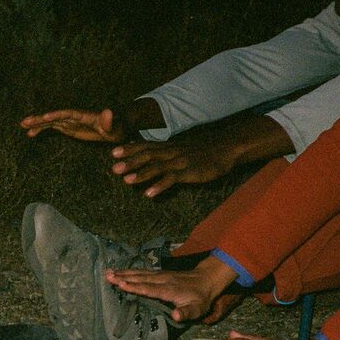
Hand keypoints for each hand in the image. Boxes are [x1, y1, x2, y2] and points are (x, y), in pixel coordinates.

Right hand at [20, 106, 131, 144]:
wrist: (118, 127)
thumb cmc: (118, 128)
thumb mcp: (115, 127)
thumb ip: (109, 121)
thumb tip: (107, 112)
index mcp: (84, 115)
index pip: (67, 113)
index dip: (56, 115)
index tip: (44, 118)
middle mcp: (74, 116)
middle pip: (54, 116)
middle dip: (40, 119)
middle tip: (25, 121)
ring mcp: (70, 122)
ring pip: (50, 122)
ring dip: (36, 123)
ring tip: (22, 125)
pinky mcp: (68, 127)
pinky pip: (52, 128)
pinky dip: (41, 130)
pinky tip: (30, 135)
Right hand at [104, 254, 233, 323]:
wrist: (208, 280)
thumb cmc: (201, 298)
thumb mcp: (197, 309)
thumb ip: (185, 313)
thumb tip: (175, 316)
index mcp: (168, 290)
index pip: (148, 288)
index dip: (134, 287)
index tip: (120, 284)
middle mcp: (162, 280)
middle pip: (140, 279)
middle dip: (123, 277)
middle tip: (107, 276)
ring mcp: (160, 275)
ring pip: (139, 274)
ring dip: (124, 273)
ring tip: (109, 272)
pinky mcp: (160, 273)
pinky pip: (143, 272)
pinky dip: (131, 271)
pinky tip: (122, 271)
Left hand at [110, 128, 241, 196]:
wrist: (225, 149)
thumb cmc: (202, 151)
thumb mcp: (180, 149)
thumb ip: (164, 153)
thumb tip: (149, 157)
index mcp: (168, 147)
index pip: (146, 145)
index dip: (129, 149)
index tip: (113, 152)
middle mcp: (171, 152)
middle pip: (147, 155)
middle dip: (130, 161)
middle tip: (114, 168)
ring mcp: (179, 162)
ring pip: (157, 166)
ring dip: (141, 174)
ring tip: (126, 180)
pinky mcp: (188, 172)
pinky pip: (172, 180)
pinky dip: (159, 186)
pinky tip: (149, 194)